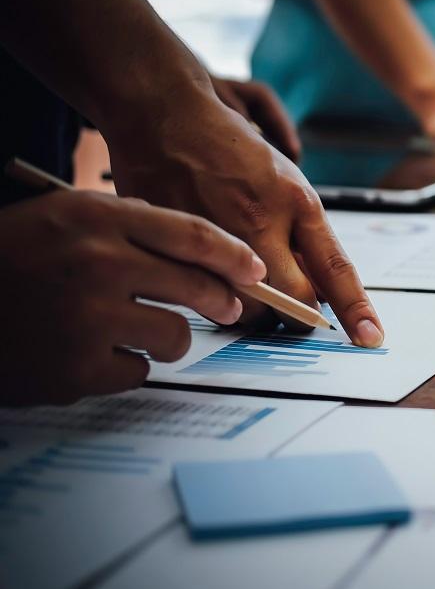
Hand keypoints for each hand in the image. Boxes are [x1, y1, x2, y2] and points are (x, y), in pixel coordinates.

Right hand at [0, 191, 266, 404]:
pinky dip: (124, 366)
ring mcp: (87, 317)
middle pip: (196, 287)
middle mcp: (96, 262)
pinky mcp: (76, 368)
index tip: (255, 270)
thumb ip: (127, 225)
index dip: (234, 255)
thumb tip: (204, 251)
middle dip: (222, 301)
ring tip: (137, 331)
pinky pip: (138, 371)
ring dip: (168, 338)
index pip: (192, 234)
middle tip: (229, 308)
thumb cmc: (9, 259)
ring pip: (175, 336)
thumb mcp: (62, 218)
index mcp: (95, 218)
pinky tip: (94, 354)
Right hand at [103, 93, 382, 346]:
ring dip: (254, 310)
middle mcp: (261, 222)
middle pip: (292, 303)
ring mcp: (217, 236)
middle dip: (297, 315)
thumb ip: (306, 238)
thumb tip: (323, 293)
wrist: (168, 117)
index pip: (335, 269)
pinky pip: (204, 298)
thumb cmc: (233, 152)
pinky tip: (210, 273)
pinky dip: (214, 298)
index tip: (371, 337)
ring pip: (247, 310)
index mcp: (297, 203)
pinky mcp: (178, 246)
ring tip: (243, 278)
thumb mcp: (287, 185)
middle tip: (291, 306)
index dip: (355, 309)